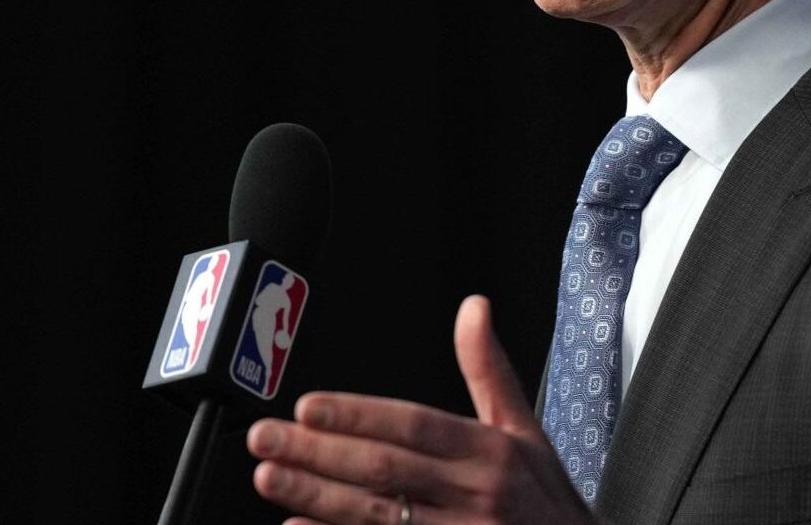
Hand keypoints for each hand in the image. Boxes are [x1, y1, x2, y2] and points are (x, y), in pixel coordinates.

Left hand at [248, 295, 595, 524]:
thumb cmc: (548, 501)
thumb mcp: (527, 430)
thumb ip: (489, 370)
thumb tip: (474, 307)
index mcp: (491, 450)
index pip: (414, 425)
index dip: (359, 416)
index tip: (307, 406)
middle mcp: (475, 494)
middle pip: (385, 469)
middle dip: (318, 452)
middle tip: (263, 436)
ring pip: (377, 514)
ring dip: (316, 496)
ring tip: (269, 477)